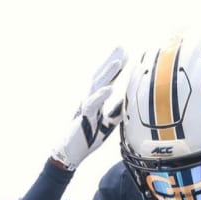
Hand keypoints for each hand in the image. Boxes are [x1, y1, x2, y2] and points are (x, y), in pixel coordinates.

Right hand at [52, 47, 126, 170]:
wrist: (72, 152)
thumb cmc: (88, 137)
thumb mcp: (108, 124)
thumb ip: (117, 112)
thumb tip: (128, 103)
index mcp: (96, 100)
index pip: (108, 80)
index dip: (117, 68)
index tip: (128, 55)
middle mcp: (90, 99)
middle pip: (101, 76)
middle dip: (112, 61)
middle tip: (122, 46)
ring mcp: (86, 106)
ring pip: (97, 85)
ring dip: (108, 72)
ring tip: (119, 61)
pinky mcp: (84, 117)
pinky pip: (93, 104)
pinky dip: (101, 95)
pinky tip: (110, 88)